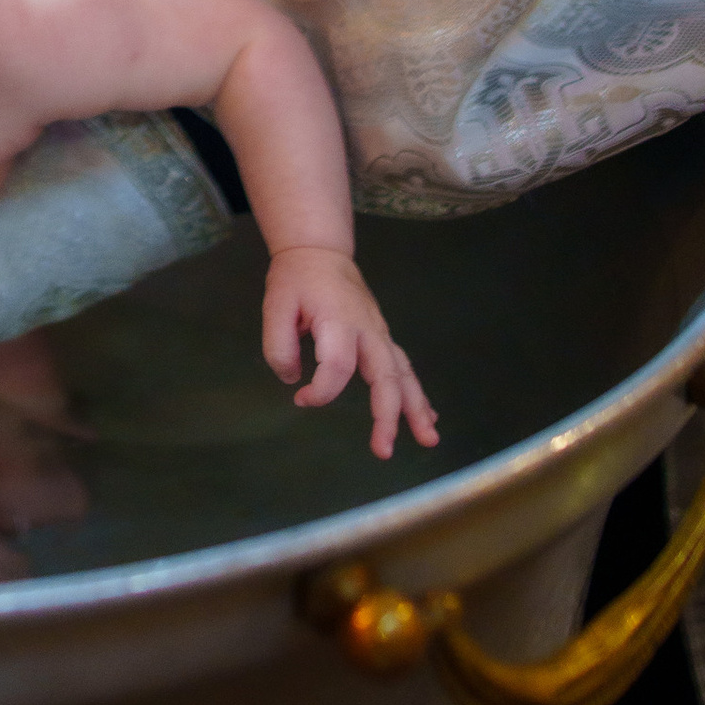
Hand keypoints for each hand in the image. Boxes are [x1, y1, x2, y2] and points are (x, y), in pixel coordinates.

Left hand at [263, 246, 438, 460]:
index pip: (338, 366)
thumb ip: (279, 346)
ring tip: (428, 440)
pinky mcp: (383, 339)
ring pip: (404, 375)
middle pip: (385, 376)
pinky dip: (417, 395)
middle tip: (384, 450)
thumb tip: (294, 379)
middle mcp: (368, 331)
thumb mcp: (275, 306)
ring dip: (416, 409)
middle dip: (387, 415)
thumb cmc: (296, 281)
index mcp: (339, 322)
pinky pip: (404, 369)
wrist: (320, 253)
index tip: (301, 399)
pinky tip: (427, 418)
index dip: (320, 391)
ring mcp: (380, 335)